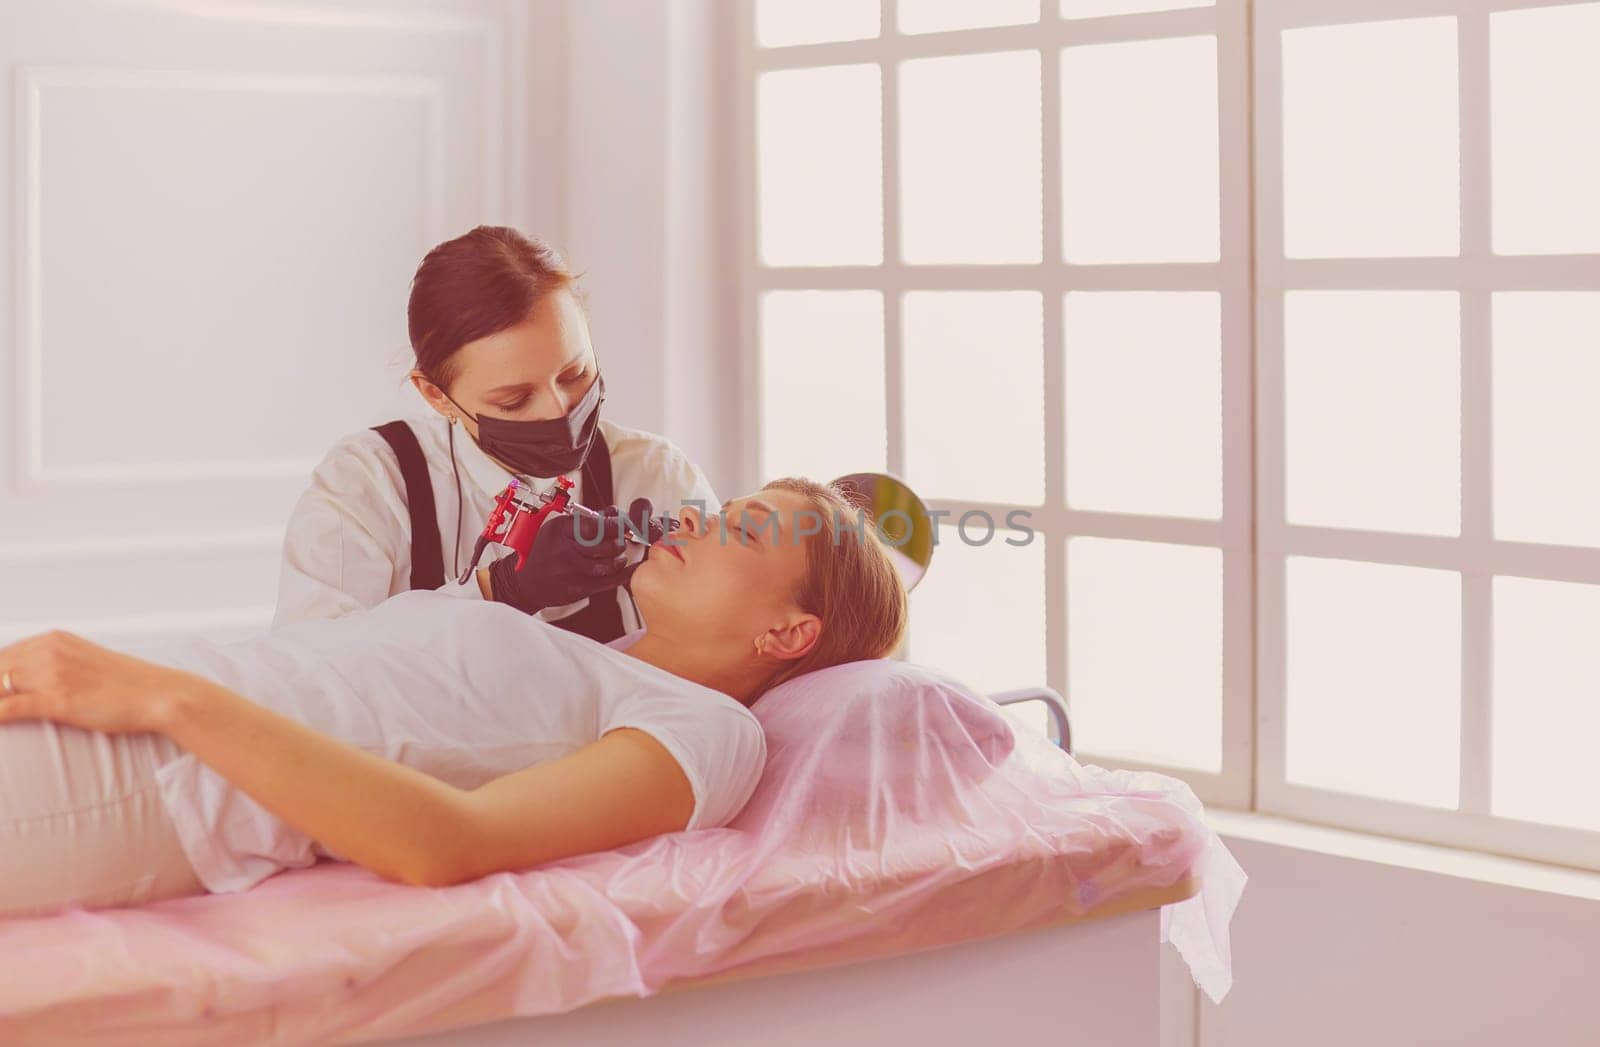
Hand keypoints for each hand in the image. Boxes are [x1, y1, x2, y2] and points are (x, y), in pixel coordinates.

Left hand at [0, 631, 196, 734]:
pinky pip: (9, 707)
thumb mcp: (85, 661)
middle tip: (1, 701)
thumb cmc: (126, 684)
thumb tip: (30, 679)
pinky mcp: (59, 699)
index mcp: (55, 640)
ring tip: (1, 711)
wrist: (159, 695)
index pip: (2, 655)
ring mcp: (53, 674)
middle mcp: (49, 651)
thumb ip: (56, 663)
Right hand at [487, 505, 631, 614]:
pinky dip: (623, 575)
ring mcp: (570, 571)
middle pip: (604, 545)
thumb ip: (587, 520)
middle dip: (619, 542)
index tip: (624, 524)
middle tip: (620, 541)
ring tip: (618, 557)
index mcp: (560, 529)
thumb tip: (615, 513)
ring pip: (608, 564)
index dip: (615, 525)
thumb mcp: (559, 529)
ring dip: (619, 560)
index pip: (595, 525)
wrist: (526, 581)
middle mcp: (564, 549)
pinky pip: (608, 582)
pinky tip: (628, 570)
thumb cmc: (546, 551)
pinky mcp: (577, 588)